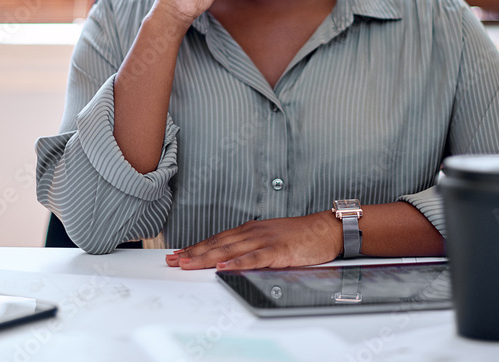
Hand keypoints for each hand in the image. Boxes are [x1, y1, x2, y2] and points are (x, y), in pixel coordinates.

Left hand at [165, 212, 342, 269]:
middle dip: (192, 253)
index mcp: (250, 231)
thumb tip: (232, 261)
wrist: (325, 229)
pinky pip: (254, 258)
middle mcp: (253, 233)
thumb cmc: (301, 236)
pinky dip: (237, 263)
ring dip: (206, 258)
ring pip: (229, 250)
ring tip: (187, 264)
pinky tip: (224, 268)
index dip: (196, 248)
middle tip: (173, 261)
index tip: (179, 255)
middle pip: (217, 244)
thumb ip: (252, 249)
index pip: (217, 240)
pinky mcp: (277, 250)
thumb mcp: (271, 240)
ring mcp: (264, 241)